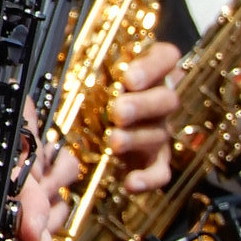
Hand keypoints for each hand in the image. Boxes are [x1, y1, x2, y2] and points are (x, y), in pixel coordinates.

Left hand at [107, 41, 179, 192]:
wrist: (94, 123)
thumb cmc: (96, 90)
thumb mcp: (93, 72)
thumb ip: (93, 66)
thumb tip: (72, 62)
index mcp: (149, 71)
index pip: (167, 58)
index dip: (153, 66)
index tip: (129, 77)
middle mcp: (159, 99)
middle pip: (165, 99)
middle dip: (141, 106)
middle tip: (118, 111)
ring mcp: (159, 130)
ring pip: (158, 134)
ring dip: (136, 138)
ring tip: (113, 141)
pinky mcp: (154, 159)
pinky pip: (159, 171)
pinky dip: (148, 179)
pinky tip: (131, 182)